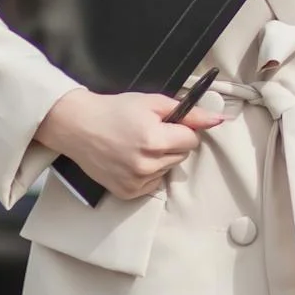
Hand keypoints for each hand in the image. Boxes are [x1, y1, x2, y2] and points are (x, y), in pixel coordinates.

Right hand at [34, 88, 222, 200]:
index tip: (167, 124)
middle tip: (150, 133)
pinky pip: (153, 183)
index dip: (182, 130)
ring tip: (138, 145)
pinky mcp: (127, 192)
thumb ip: (188, 112)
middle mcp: (147, 164)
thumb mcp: (152, 102)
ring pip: (169, 169)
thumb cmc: (115, 110)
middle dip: (173, 144)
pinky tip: (131, 159)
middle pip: (182, 156)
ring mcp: (136, 181)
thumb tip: (217, 120)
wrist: (77, 126)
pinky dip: (148, 173)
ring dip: (161, 158)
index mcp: (155, 140)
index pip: (192, 140)